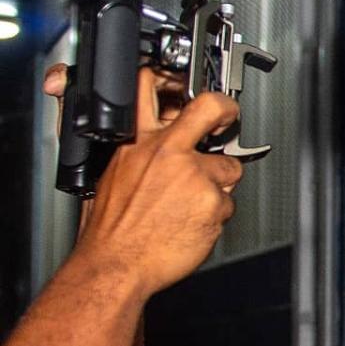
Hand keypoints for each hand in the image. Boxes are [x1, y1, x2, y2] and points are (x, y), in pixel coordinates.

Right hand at [71, 67, 242, 298]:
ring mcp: (194, 175)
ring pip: (229, 169)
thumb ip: (142, 155)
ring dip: (219, 184)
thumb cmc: (113, 228)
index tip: (195, 91)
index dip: (180, 83)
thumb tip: (161, 146)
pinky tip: (195, 222)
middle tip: (230, 116)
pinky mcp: (214, 200)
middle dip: (226, 108)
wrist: (118, 262)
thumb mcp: (114, 174)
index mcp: (137, 141)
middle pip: (210, 109)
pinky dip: (218, 213)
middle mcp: (167, 152)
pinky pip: (229, 202)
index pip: (152, 87)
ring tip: (194, 204)